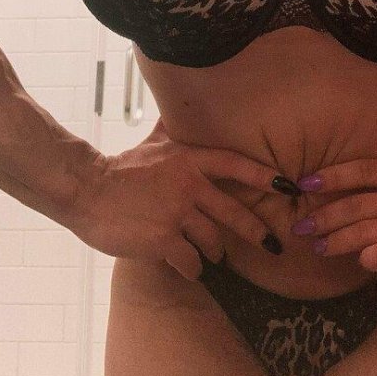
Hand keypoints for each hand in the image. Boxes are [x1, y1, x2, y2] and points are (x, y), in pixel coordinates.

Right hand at [70, 119, 296, 280]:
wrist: (87, 189)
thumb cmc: (122, 167)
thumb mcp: (154, 141)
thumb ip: (173, 128)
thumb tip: (180, 105)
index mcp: (190, 159)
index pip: (237, 166)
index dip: (265, 176)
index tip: (290, 186)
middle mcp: (189, 185)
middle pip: (234, 212)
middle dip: (257, 231)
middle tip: (273, 244)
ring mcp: (176, 213)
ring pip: (213, 241)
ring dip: (217, 254)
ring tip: (216, 259)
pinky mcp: (162, 240)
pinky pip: (190, 261)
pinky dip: (193, 269)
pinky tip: (190, 270)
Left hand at [291, 125, 376, 284]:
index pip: (362, 170)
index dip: (331, 176)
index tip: (305, 183)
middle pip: (356, 203)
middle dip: (324, 216)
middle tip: (300, 227)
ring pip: (366, 230)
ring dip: (339, 240)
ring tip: (319, 248)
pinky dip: (372, 257)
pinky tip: (360, 261)